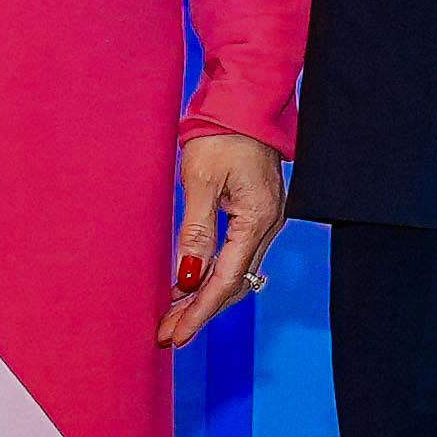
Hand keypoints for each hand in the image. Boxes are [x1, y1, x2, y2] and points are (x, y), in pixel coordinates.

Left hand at [158, 129, 287, 343]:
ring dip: (205, 296)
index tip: (174, 335)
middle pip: (234, 283)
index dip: (199, 311)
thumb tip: (187, 276)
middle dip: (200, 311)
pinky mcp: (256, 213)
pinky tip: (191, 284)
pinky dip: (213, 275)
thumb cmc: (222, 133)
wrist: (244, 101)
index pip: (226, 279)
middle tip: (168, 334)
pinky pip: (237, 256)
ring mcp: (265, 220)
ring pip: (236, 272)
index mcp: (257, 218)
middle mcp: (268, 225)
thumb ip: (196, 232)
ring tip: (174, 317)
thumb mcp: (201, 182)